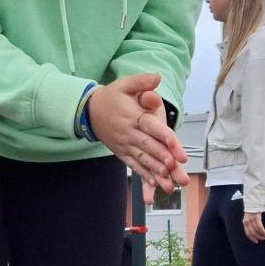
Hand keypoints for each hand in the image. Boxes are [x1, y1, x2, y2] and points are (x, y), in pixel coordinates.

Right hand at [86, 73, 189, 202]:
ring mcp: (125, 145)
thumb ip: (141, 81)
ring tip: (169, 185)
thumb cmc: (111, 96)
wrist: (88, 110)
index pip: (151, 128)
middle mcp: (129, 133)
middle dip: (163, 159)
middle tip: (176, 170)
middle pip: (149, 147)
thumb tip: (157, 77)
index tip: (176, 148)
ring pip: (142, 160)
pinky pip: (134, 166)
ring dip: (156, 173)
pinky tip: (154, 188)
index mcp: (133, 117)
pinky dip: (144, 177)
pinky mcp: (122, 153)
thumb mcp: (124, 83)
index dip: (165, 138)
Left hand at [243, 211, 264, 243]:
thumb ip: (250, 224)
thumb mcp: (249, 218)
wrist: (254, 202)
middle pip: (252, 233)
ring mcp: (251, 220)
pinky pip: (259, 227)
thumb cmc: (253, 211)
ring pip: (256, 230)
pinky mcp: (256, 217)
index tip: (256, 241)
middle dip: (257, 237)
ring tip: (264, 236)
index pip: (247, 233)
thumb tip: (254, 231)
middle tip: (261, 239)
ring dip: (260, 235)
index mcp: (245, 223)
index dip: (252, 238)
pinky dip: (262, 231)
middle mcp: (247, 222)